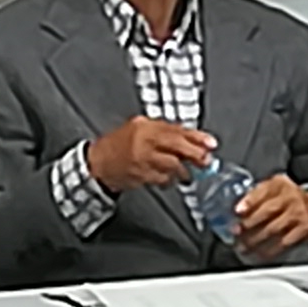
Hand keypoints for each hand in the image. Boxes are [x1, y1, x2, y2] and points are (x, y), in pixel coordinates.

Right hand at [87, 116, 217, 192]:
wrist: (97, 162)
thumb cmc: (119, 144)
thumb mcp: (140, 128)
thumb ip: (164, 131)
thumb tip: (191, 138)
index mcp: (146, 126)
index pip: (177, 130)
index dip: (197, 137)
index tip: (210, 143)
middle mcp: (144, 141)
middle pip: (177, 146)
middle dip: (195, 155)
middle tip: (205, 161)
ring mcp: (141, 159)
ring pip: (172, 165)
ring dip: (183, 171)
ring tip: (186, 174)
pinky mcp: (139, 175)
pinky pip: (162, 179)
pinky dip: (168, 180)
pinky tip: (168, 179)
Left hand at [229, 174, 307, 262]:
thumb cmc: (290, 199)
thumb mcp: (276, 189)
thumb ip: (258, 196)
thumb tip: (235, 213)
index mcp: (279, 185)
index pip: (262, 191)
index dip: (249, 201)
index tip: (238, 211)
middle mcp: (290, 197)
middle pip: (267, 211)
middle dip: (249, 224)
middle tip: (236, 233)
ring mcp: (298, 213)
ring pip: (273, 229)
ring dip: (255, 241)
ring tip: (244, 247)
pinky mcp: (304, 229)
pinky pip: (284, 242)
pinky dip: (270, 250)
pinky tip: (260, 254)